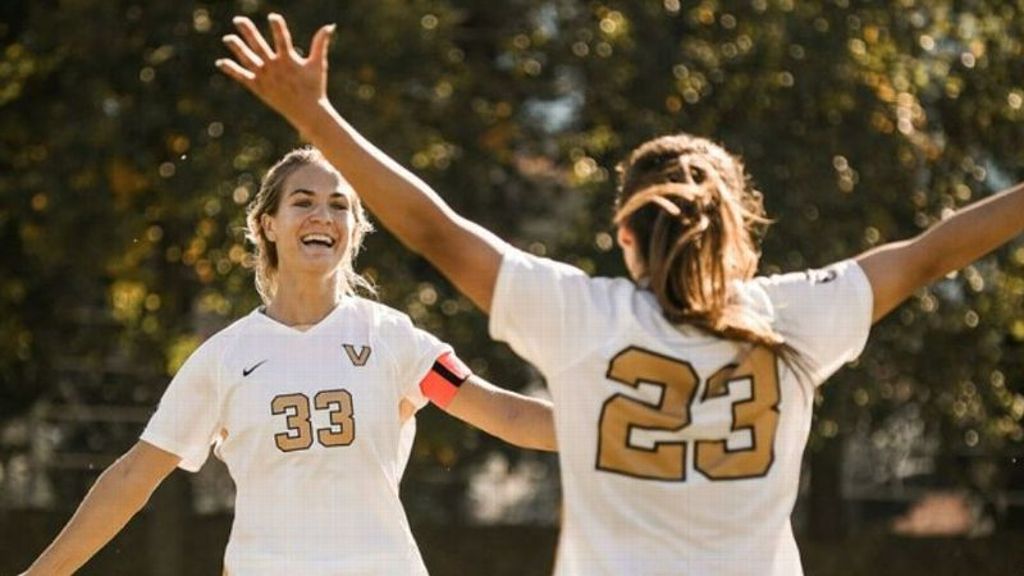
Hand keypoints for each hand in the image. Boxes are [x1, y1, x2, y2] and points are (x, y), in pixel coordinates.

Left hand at [216, 13, 333, 125]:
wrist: (307, 113)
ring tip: (227, 38)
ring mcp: (264, 78)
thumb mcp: (318, 64)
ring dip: (236, 48)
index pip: (282, 38)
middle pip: (258, 45)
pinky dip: (231, 69)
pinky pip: (242, 77)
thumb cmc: (314, 88)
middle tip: (238, 20)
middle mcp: (274, 67)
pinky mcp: (258, 88)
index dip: (277, 26)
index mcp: (289, 60)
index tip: (272, 16)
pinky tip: (220, 62)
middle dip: (247, 31)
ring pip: (247, 59)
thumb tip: (330, 26)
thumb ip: (321, 43)